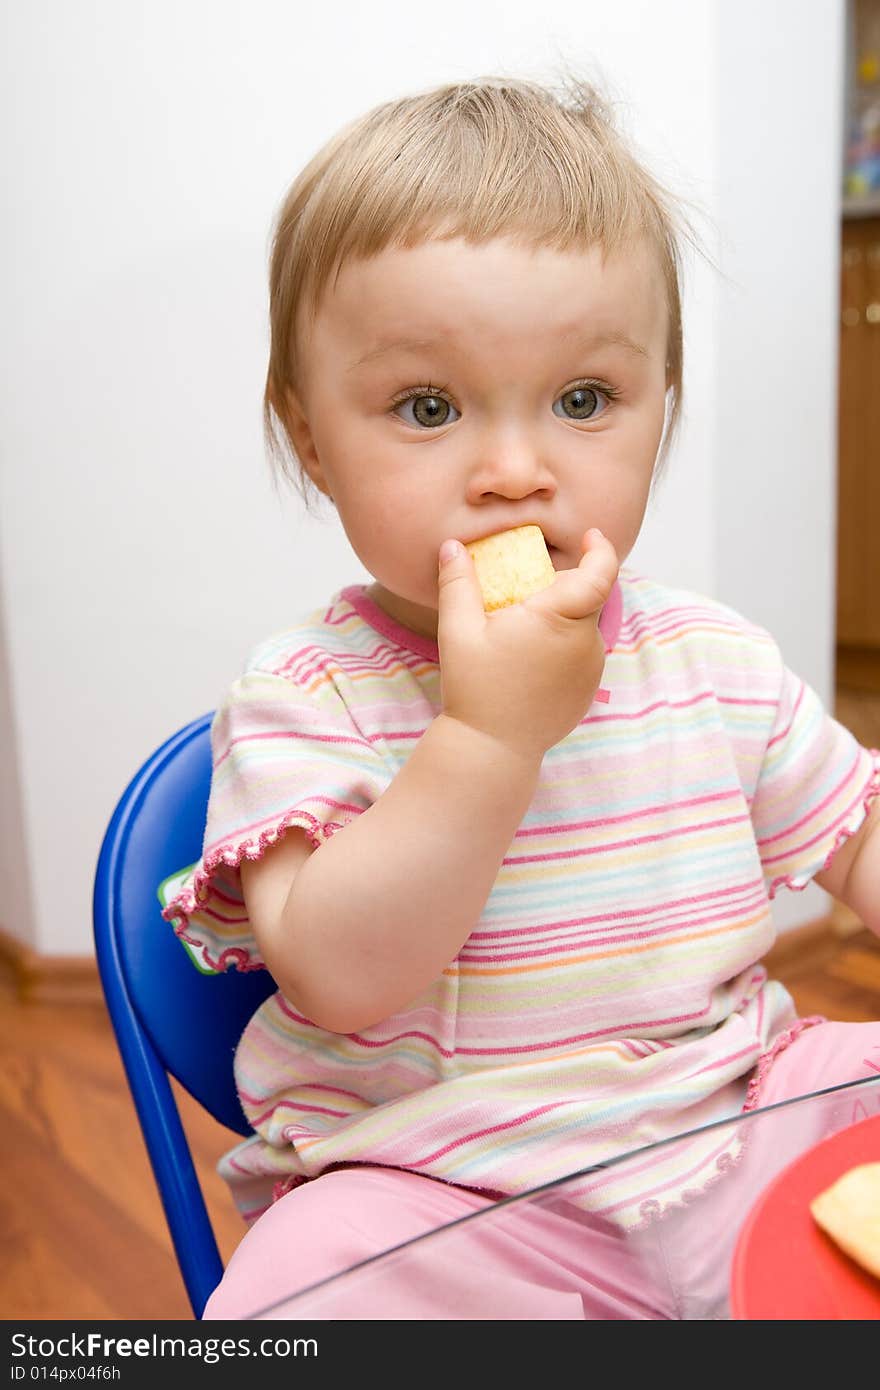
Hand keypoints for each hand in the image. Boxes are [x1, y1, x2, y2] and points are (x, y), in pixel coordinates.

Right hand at [436, 528, 618, 760]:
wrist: (493, 749)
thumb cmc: (475, 688)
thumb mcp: (458, 631)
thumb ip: (458, 583)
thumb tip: (453, 546)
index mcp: (560, 619)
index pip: (600, 574)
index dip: (601, 550)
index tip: (590, 535)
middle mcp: (586, 642)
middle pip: (587, 599)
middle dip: (564, 586)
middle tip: (527, 589)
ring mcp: (591, 669)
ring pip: (583, 627)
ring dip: (562, 619)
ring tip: (520, 632)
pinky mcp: (588, 690)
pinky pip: (581, 654)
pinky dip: (562, 646)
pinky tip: (529, 660)